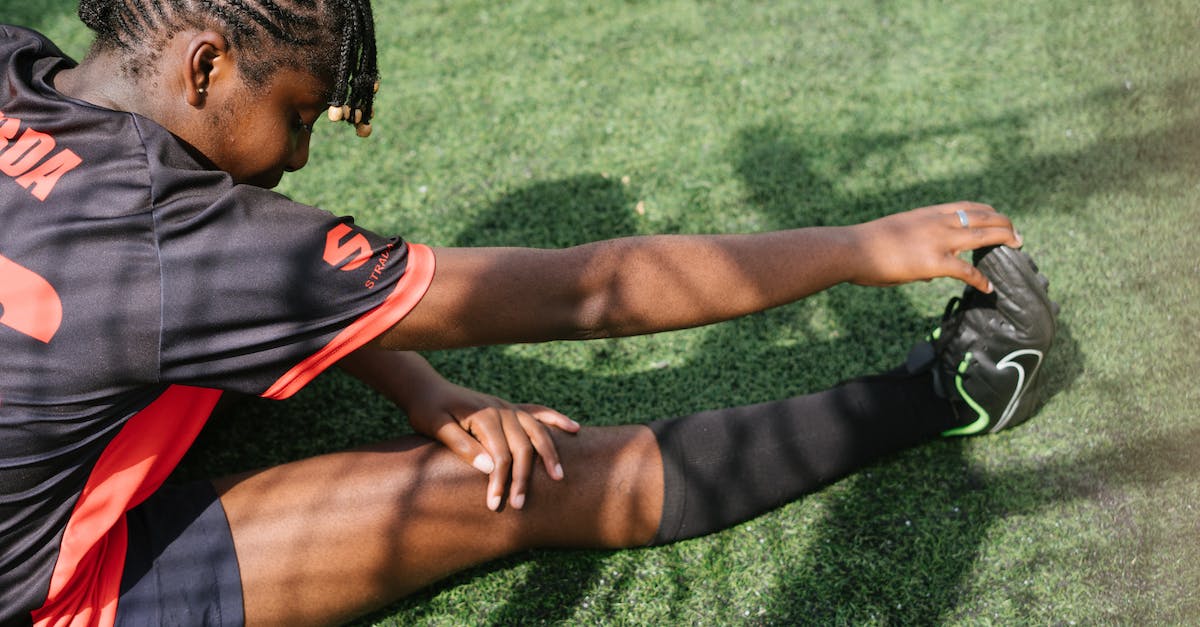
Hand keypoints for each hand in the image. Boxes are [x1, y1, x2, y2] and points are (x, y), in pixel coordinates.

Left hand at [403, 379, 580, 510]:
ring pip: (536, 431)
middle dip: (524, 477)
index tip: (496, 504)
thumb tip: (489, 467)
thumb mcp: (435, 427)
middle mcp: (501, 409)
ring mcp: (507, 407)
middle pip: (523, 446)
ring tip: (559, 476)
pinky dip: (556, 419)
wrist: (425, 387)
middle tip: (522, 504)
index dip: (500, 480)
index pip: (500, 454)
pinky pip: (537, 412)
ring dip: (549, 453)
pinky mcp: (508, 407)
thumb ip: (462, 445)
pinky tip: (573, 429)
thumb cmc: (427, 410)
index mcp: (484, 416)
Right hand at [847, 201, 1022, 291]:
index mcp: (927, 214)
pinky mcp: (933, 262)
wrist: (851, 248)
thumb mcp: (895, 236)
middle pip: (983, 216)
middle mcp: (937, 222)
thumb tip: (929, 275)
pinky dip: (980, 279)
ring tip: (1018, 247)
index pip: (967, 206)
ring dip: (1005, 239)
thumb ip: (916, 248)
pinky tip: (988, 287)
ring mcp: (938, 241)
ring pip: (983, 235)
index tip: (999, 219)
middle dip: (1005, 224)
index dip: (988, 212)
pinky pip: (966, 271)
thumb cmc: (865, 244)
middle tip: (1018, 235)